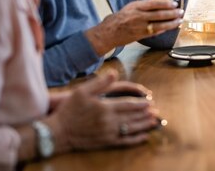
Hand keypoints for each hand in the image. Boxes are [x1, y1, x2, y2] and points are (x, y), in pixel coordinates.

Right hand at [44, 71, 158, 152]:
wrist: (58, 133)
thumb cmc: (69, 110)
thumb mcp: (82, 91)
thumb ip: (100, 82)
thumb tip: (114, 73)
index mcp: (105, 108)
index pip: (129, 105)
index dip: (141, 104)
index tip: (150, 102)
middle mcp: (109, 122)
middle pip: (133, 117)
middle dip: (146, 114)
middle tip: (156, 111)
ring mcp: (108, 133)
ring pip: (131, 129)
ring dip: (144, 125)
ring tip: (154, 121)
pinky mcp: (105, 143)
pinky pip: (125, 142)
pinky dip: (136, 139)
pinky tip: (144, 137)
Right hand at [87, 0, 182, 55]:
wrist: (108, 32)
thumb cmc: (119, 18)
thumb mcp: (130, 7)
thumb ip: (143, 6)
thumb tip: (160, 5)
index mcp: (135, 6)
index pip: (154, 3)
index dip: (166, 3)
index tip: (174, 3)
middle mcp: (138, 16)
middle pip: (159, 14)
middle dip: (172, 13)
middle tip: (180, 11)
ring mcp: (140, 27)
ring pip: (159, 24)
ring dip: (171, 22)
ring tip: (179, 20)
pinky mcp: (141, 35)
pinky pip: (155, 32)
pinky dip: (164, 29)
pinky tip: (171, 27)